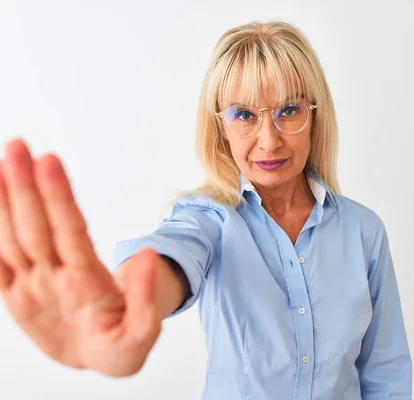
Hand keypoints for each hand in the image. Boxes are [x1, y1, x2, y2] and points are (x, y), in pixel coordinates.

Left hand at [0, 139, 160, 376]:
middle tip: (18, 146)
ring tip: (1, 161)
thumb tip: (145, 255)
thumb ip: (145, 297)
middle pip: (34, 230)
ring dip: (3, 199)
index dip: (58, 199)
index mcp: (86, 289)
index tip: (49, 163)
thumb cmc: (119, 344)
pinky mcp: (13, 293)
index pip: (69, 235)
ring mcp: (28, 287)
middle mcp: (51, 283)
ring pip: (9, 239)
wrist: (93, 362)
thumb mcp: (143, 335)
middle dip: (24, 187)